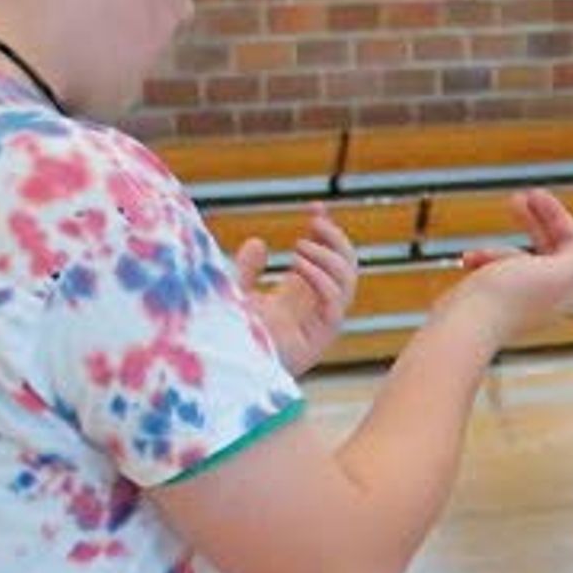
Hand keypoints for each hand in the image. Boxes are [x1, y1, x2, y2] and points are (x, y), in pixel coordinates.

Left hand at [234, 210, 358, 371]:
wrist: (224, 366)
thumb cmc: (228, 336)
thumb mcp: (235, 293)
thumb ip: (247, 269)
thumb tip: (259, 242)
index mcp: (300, 297)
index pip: (326, 258)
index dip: (326, 231)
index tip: (316, 206)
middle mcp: (315, 309)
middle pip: (345, 267)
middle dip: (335, 239)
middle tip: (315, 220)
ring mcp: (320, 323)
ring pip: (348, 282)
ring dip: (330, 258)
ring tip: (299, 247)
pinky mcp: (319, 339)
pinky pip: (335, 304)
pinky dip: (323, 280)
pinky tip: (299, 265)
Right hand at [442, 190, 572, 346]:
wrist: (467, 325)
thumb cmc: (510, 297)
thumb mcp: (558, 268)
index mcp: (569, 286)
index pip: (572, 243)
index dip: (556, 216)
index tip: (535, 194)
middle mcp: (550, 296)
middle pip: (548, 249)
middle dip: (533, 222)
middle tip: (517, 199)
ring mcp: (524, 301)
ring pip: (518, 261)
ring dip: (499, 249)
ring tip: (478, 252)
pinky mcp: (499, 304)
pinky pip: (495, 274)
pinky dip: (484, 263)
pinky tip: (470, 261)